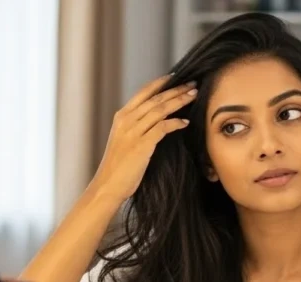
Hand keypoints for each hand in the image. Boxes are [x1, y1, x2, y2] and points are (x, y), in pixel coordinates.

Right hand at [88, 75, 196, 201]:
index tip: (176, 77)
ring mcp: (133, 132)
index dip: (161, 83)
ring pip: (160, 109)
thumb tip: (155, 119)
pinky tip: (186, 122)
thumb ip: (136, 127)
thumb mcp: (124, 140)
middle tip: (192, 84)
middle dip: (176, 89)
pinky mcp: (141, 144)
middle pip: (155, 98)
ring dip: (179, 101)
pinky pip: (163, 127)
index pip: (144, 92)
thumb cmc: (118, 166)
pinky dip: (176, 122)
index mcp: (121, 116)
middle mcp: (126, 120)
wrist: (108, 185)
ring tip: (193, 96)